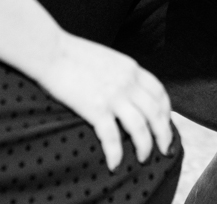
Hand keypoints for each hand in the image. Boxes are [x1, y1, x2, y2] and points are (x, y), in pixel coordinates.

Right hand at [32, 32, 172, 169]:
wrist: (51, 51)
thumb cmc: (73, 54)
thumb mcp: (107, 59)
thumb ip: (120, 73)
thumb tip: (124, 90)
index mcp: (131, 68)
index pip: (159, 92)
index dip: (166, 112)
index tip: (164, 124)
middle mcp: (128, 82)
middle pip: (156, 113)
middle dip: (163, 134)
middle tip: (164, 149)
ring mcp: (113, 96)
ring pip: (140, 128)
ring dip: (145, 147)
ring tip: (143, 159)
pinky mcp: (96, 109)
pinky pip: (112, 137)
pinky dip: (116, 154)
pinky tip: (115, 164)